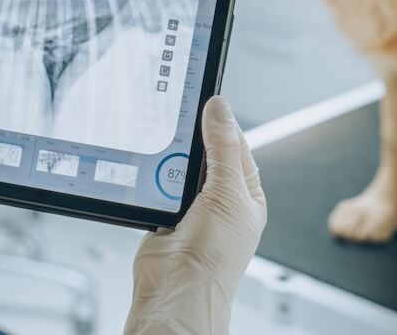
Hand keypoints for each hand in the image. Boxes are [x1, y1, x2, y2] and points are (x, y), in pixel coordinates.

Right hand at [125, 96, 265, 334]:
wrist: (176, 293)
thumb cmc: (213, 259)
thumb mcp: (226, 192)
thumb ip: (223, 148)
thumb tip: (220, 110)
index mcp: (246, 195)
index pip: (236, 146)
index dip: (222, 124)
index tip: (207, 102)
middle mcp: (221, 202)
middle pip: (205, 156)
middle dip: (193, 141)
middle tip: (178, 119)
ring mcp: (192, 211)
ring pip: (179, 170)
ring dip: (170, 161)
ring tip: (163, 146)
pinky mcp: (164, 218)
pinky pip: (158, 188)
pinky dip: (152, 179)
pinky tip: (149, 170)